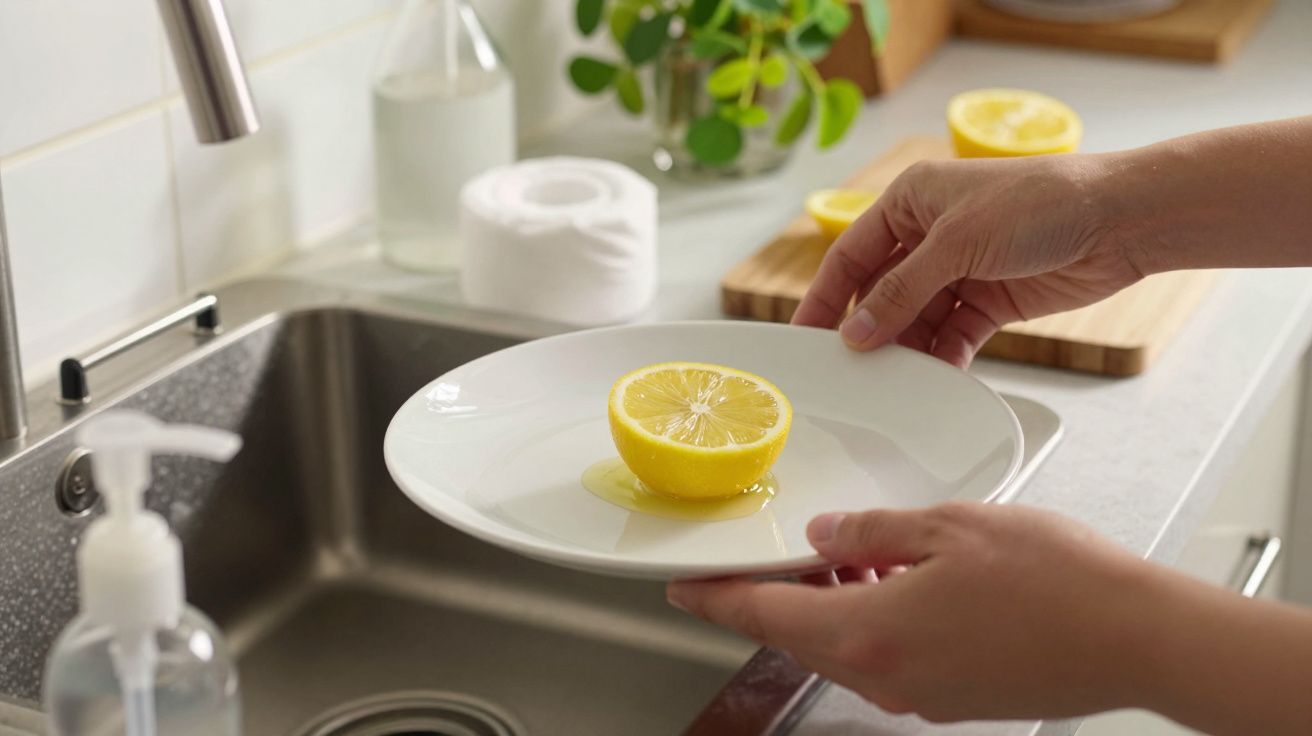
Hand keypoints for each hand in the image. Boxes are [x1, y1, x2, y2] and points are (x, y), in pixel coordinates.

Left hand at [666, 502, 1163, 722]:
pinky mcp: (950, 698)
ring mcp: (918, 695)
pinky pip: (885, 658)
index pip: (763, 617)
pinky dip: (869, 621)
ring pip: (843, 648)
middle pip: (800, 636)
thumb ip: (872, 531)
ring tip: (841, 558)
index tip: (684, 587)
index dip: (715, 599)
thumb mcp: (949, 527)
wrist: (1135, 637)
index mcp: (869, 633)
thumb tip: (825, 537)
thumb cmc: (1054, 581)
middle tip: (765, 558)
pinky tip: (893, 582)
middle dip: (775, 597)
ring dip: (827, 606)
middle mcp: (885, 677)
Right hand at [791, 155, 1142, 367]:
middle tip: (851, 372)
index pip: (851, 255)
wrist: (1120, 220)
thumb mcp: (957, 244)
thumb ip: (901, 292)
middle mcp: (930, 234)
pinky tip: (936, 377)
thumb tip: (854, 334)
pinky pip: (953, 334)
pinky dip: (943, 356)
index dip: (826, 297)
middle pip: (881, 292)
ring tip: (896, 382)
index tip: (804, 337)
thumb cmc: (1041, 203)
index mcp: (911, 200)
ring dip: (907, 349)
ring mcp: (961, 268)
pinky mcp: (991, 299)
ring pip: (916, 319)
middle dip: (870, 331)